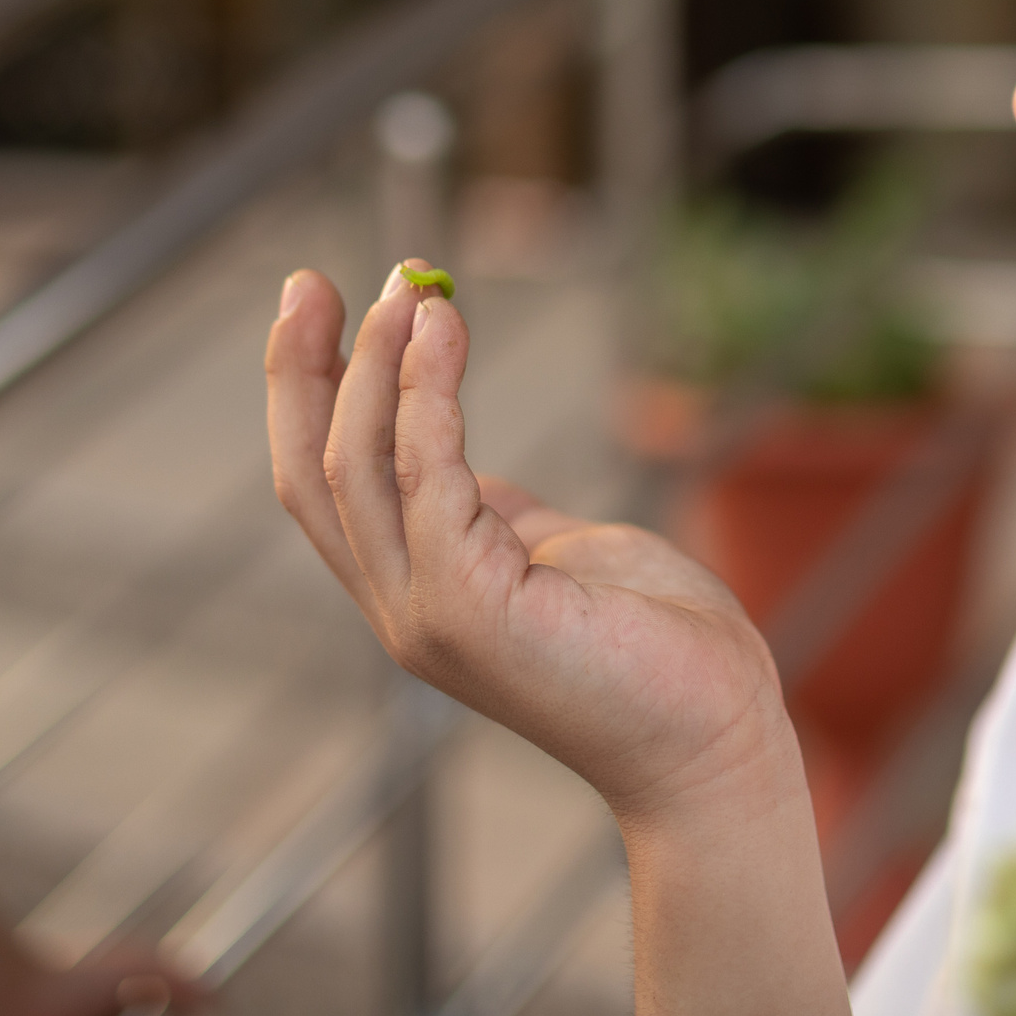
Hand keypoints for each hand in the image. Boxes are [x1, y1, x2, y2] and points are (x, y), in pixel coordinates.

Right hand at [265, 266, 800, 824]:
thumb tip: (460, 456)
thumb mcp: (557, 554)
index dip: (307, 396)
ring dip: (376, 364)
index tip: (324, 307)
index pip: (324, 486)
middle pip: (311, 472)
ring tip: (410, 291)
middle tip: (313, 281)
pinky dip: (427, 392)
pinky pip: (428, 474)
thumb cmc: (655, 647)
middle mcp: (404, 609)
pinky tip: (444, 332)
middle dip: (301, 370)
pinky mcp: (472, 608)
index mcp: (418, 593)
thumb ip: (500, 511)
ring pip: (358, 466)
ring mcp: (430, 614)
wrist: (715, 735)